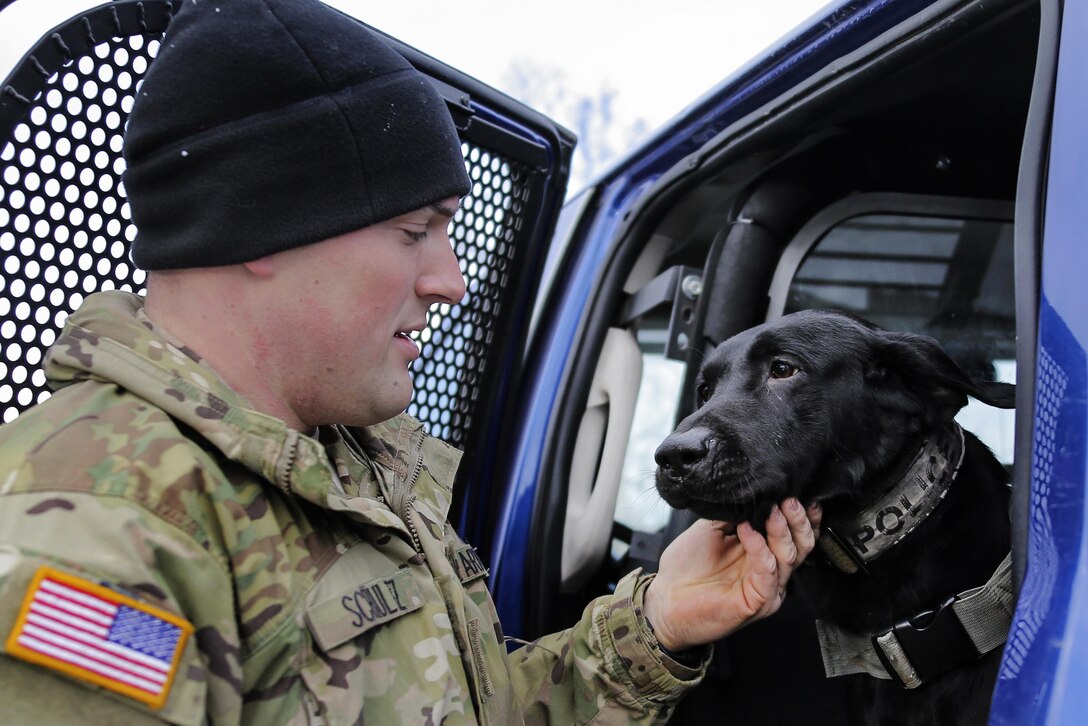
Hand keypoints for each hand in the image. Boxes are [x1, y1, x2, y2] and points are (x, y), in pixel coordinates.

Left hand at [642, 497, 820, 651]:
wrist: (665, 599)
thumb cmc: (687, 567)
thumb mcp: (712, 529)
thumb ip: (735, 515)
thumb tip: (753, 494)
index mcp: (765, 554)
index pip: (795, 535)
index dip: (802, 515)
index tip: (796, 491)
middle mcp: (772, 572)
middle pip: (801, 545)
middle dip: (797, 520)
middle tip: (788, 499)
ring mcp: (767, 588)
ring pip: (789, 557)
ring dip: (780, 530)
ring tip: (771, 510)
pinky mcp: (757, 601)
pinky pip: (766, 571)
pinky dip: (759, 547)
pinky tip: (746, 531)